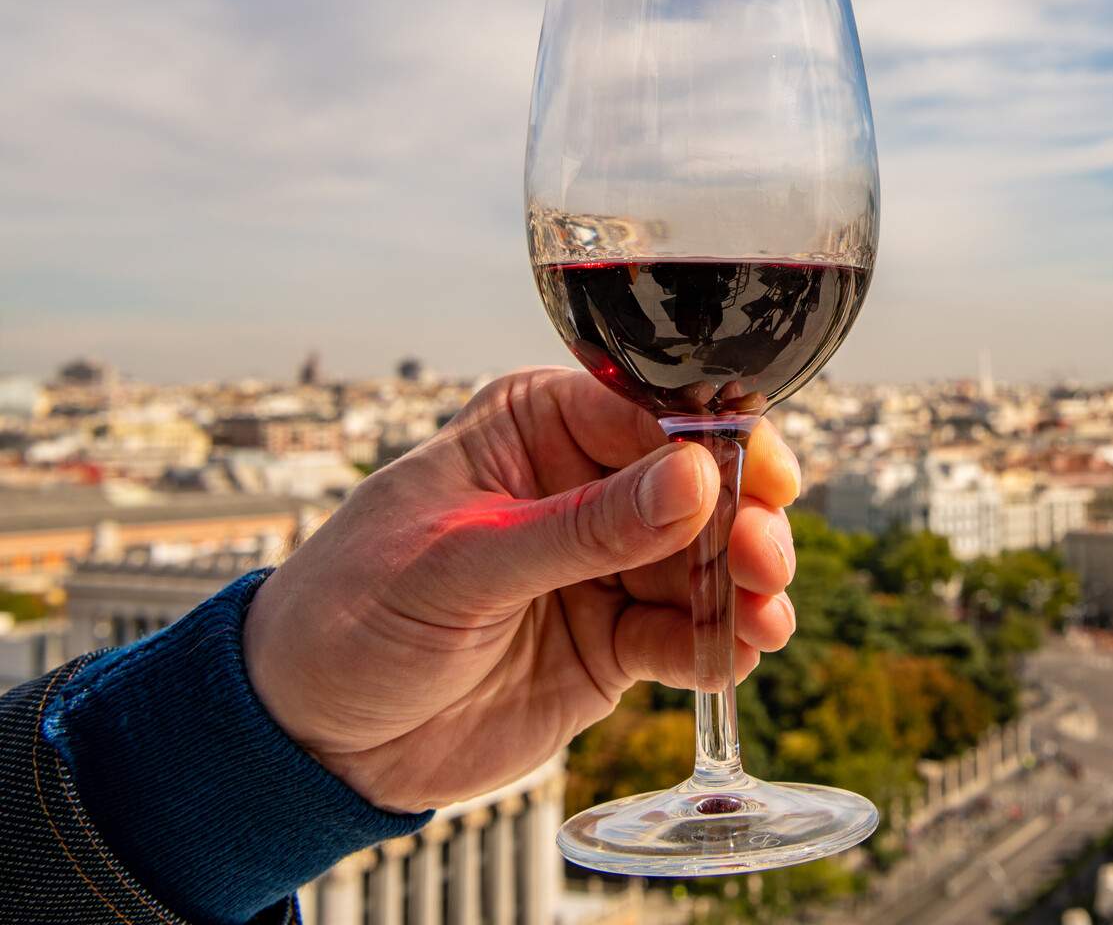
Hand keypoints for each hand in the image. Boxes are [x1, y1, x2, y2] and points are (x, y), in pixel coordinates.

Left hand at [241, 367, 799, 811]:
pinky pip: (685, 634)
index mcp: (537, 427)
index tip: (764, 481)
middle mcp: (584, 485)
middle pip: (697, 488)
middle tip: (763, 560)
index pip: (651, 414)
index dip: (718, 444)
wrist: (307, 739)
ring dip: (744, 586)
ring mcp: (604, 564)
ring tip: (766, 618)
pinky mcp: (614, 640)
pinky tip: (738, 655)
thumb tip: (696, 478)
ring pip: (705, 561)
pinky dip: (720, 644)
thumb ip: (582, 527)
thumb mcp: (460, 566)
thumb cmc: (350, 617)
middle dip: (742, 521)